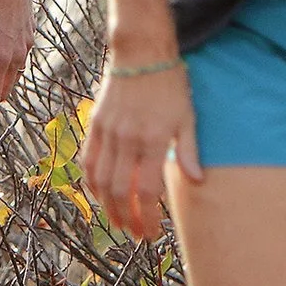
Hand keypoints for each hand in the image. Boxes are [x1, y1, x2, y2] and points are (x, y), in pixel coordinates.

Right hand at [79, 62, 201, 239]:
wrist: (141, 51)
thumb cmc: (169, 83)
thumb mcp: (187, 115)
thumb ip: (188, 150)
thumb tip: (196, 180)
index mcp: (152, 139)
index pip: (147, 191)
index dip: (147, 217)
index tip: (151, 232)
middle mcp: (127, 139)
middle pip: (121, 191)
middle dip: (126, 218)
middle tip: (134, 234)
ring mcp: (108, 132)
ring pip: (101, 180)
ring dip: (107, 206)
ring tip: (116, 221)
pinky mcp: (96, 124)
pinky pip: (89, 161)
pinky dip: (92, 183)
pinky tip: (100, 194)